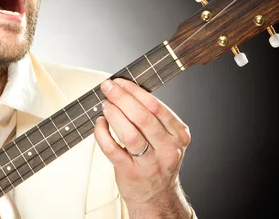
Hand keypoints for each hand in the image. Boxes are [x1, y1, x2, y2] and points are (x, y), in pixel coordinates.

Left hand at [94, 78, 192, 217]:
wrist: (157, 197)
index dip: (135, 91)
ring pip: (129, 133)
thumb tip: (125, 89)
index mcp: (179, 134)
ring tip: (104, 105)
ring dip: (113, 114)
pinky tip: (99, 124)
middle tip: (108, 87)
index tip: (120, 81)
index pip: (156, 106)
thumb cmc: (157, 161)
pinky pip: (112, 149)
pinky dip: (102, 133)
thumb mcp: (166, 138)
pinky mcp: (130, 172)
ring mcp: (150, 163)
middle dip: (121, 98)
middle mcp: (168, 149)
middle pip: (143, 117)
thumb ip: (153, 117)